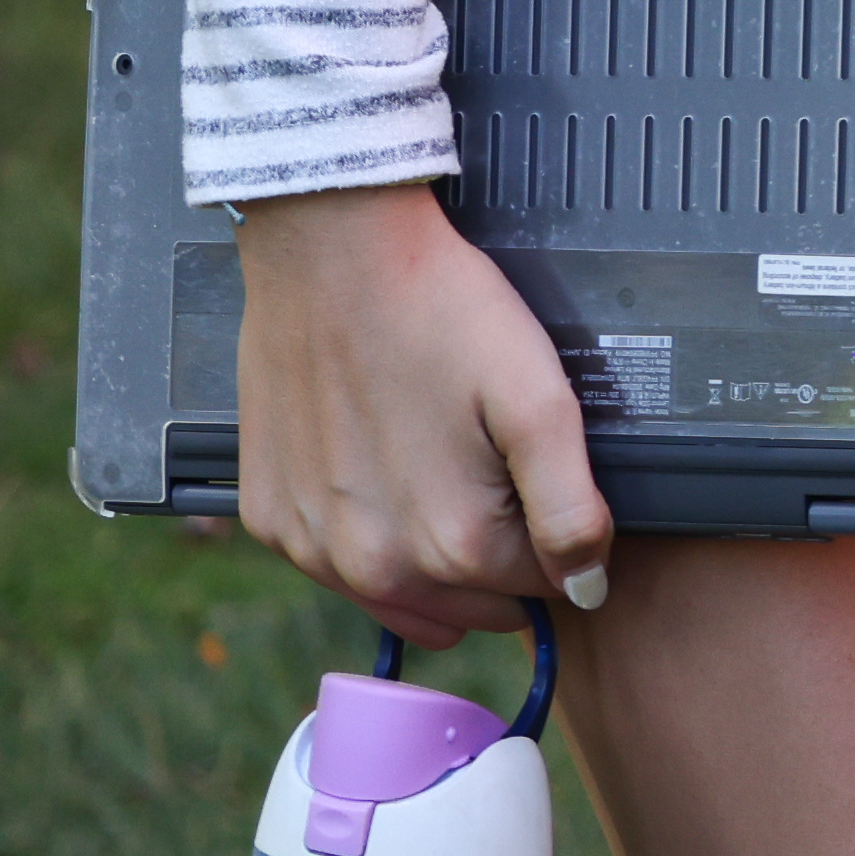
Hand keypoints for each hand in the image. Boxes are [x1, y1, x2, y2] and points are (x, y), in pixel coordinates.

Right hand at [227, 184, 609, 643]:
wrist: (332, 253)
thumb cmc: (442, 313)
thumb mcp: (537, 401)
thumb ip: (569, 506)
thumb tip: (587, 590)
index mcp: (450, 546)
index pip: (537, 586)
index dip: (555, 537)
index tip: (546, 483)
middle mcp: (370, 568)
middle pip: (468, 602)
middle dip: (496, 556)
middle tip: (494, 467)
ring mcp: (309, 547)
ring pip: (400, 594)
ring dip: (432, 558)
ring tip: (441, 466)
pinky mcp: (267, 518)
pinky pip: (333, 561)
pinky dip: (366, 537)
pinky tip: (382, 474)